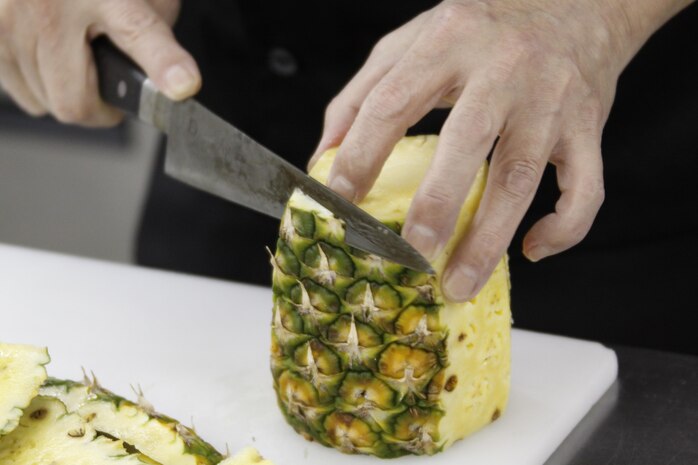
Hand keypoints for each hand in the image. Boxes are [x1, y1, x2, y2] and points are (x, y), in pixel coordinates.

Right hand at [0, 0, 199, 125]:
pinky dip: (33, 79)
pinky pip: (13, 83)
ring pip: (40, 100)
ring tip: (78, 59)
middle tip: (110, 85)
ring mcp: (10, 16)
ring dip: (64, 92)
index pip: (140, 34)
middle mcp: (49, 5)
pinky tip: (49, 53)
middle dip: (98, 106)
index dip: (165, 64)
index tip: (184, 83)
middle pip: (72, 104)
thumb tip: (172, 82)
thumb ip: (155, 39)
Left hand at [312, 0, 690, 300]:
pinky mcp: (589, 126)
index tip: (338, 205)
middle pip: (467, 143)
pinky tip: (534, 249)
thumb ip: (363, 92)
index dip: (359, 157)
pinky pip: (585, 187)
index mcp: (447, 41)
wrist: (575, 5)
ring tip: (459, 283)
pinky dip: (565, 228)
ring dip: (489, 239)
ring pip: (522, 177)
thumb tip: (325, 155)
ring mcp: (551, 99)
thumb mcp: (414, 41)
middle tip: (409, 256)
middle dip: (435, 206)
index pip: (391, 105)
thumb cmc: (481, 29)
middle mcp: (503, 68)